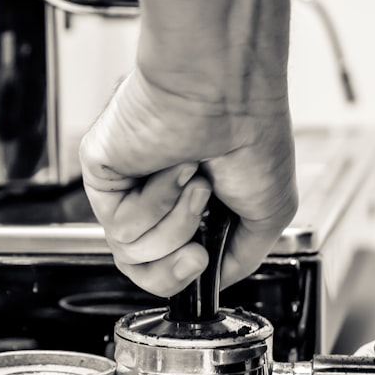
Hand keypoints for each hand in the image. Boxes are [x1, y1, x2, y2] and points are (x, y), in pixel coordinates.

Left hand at [80, 71, 296, 296]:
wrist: (227, 96)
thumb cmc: (253, 136)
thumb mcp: (271, 213)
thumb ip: (241, 256)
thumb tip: (214, 278)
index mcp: (193, 205)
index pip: (170, 264)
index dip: (184, 275)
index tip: (202, 260)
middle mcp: (157, 196)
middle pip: (145, 269)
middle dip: (175, 265)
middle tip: (198, 239)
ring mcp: (129, 186)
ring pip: (134, 253)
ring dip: (175, 223)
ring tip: (195, 183)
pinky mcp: (103, 174)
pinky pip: (120, 226)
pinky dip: (155, 202)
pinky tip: (173, 168)